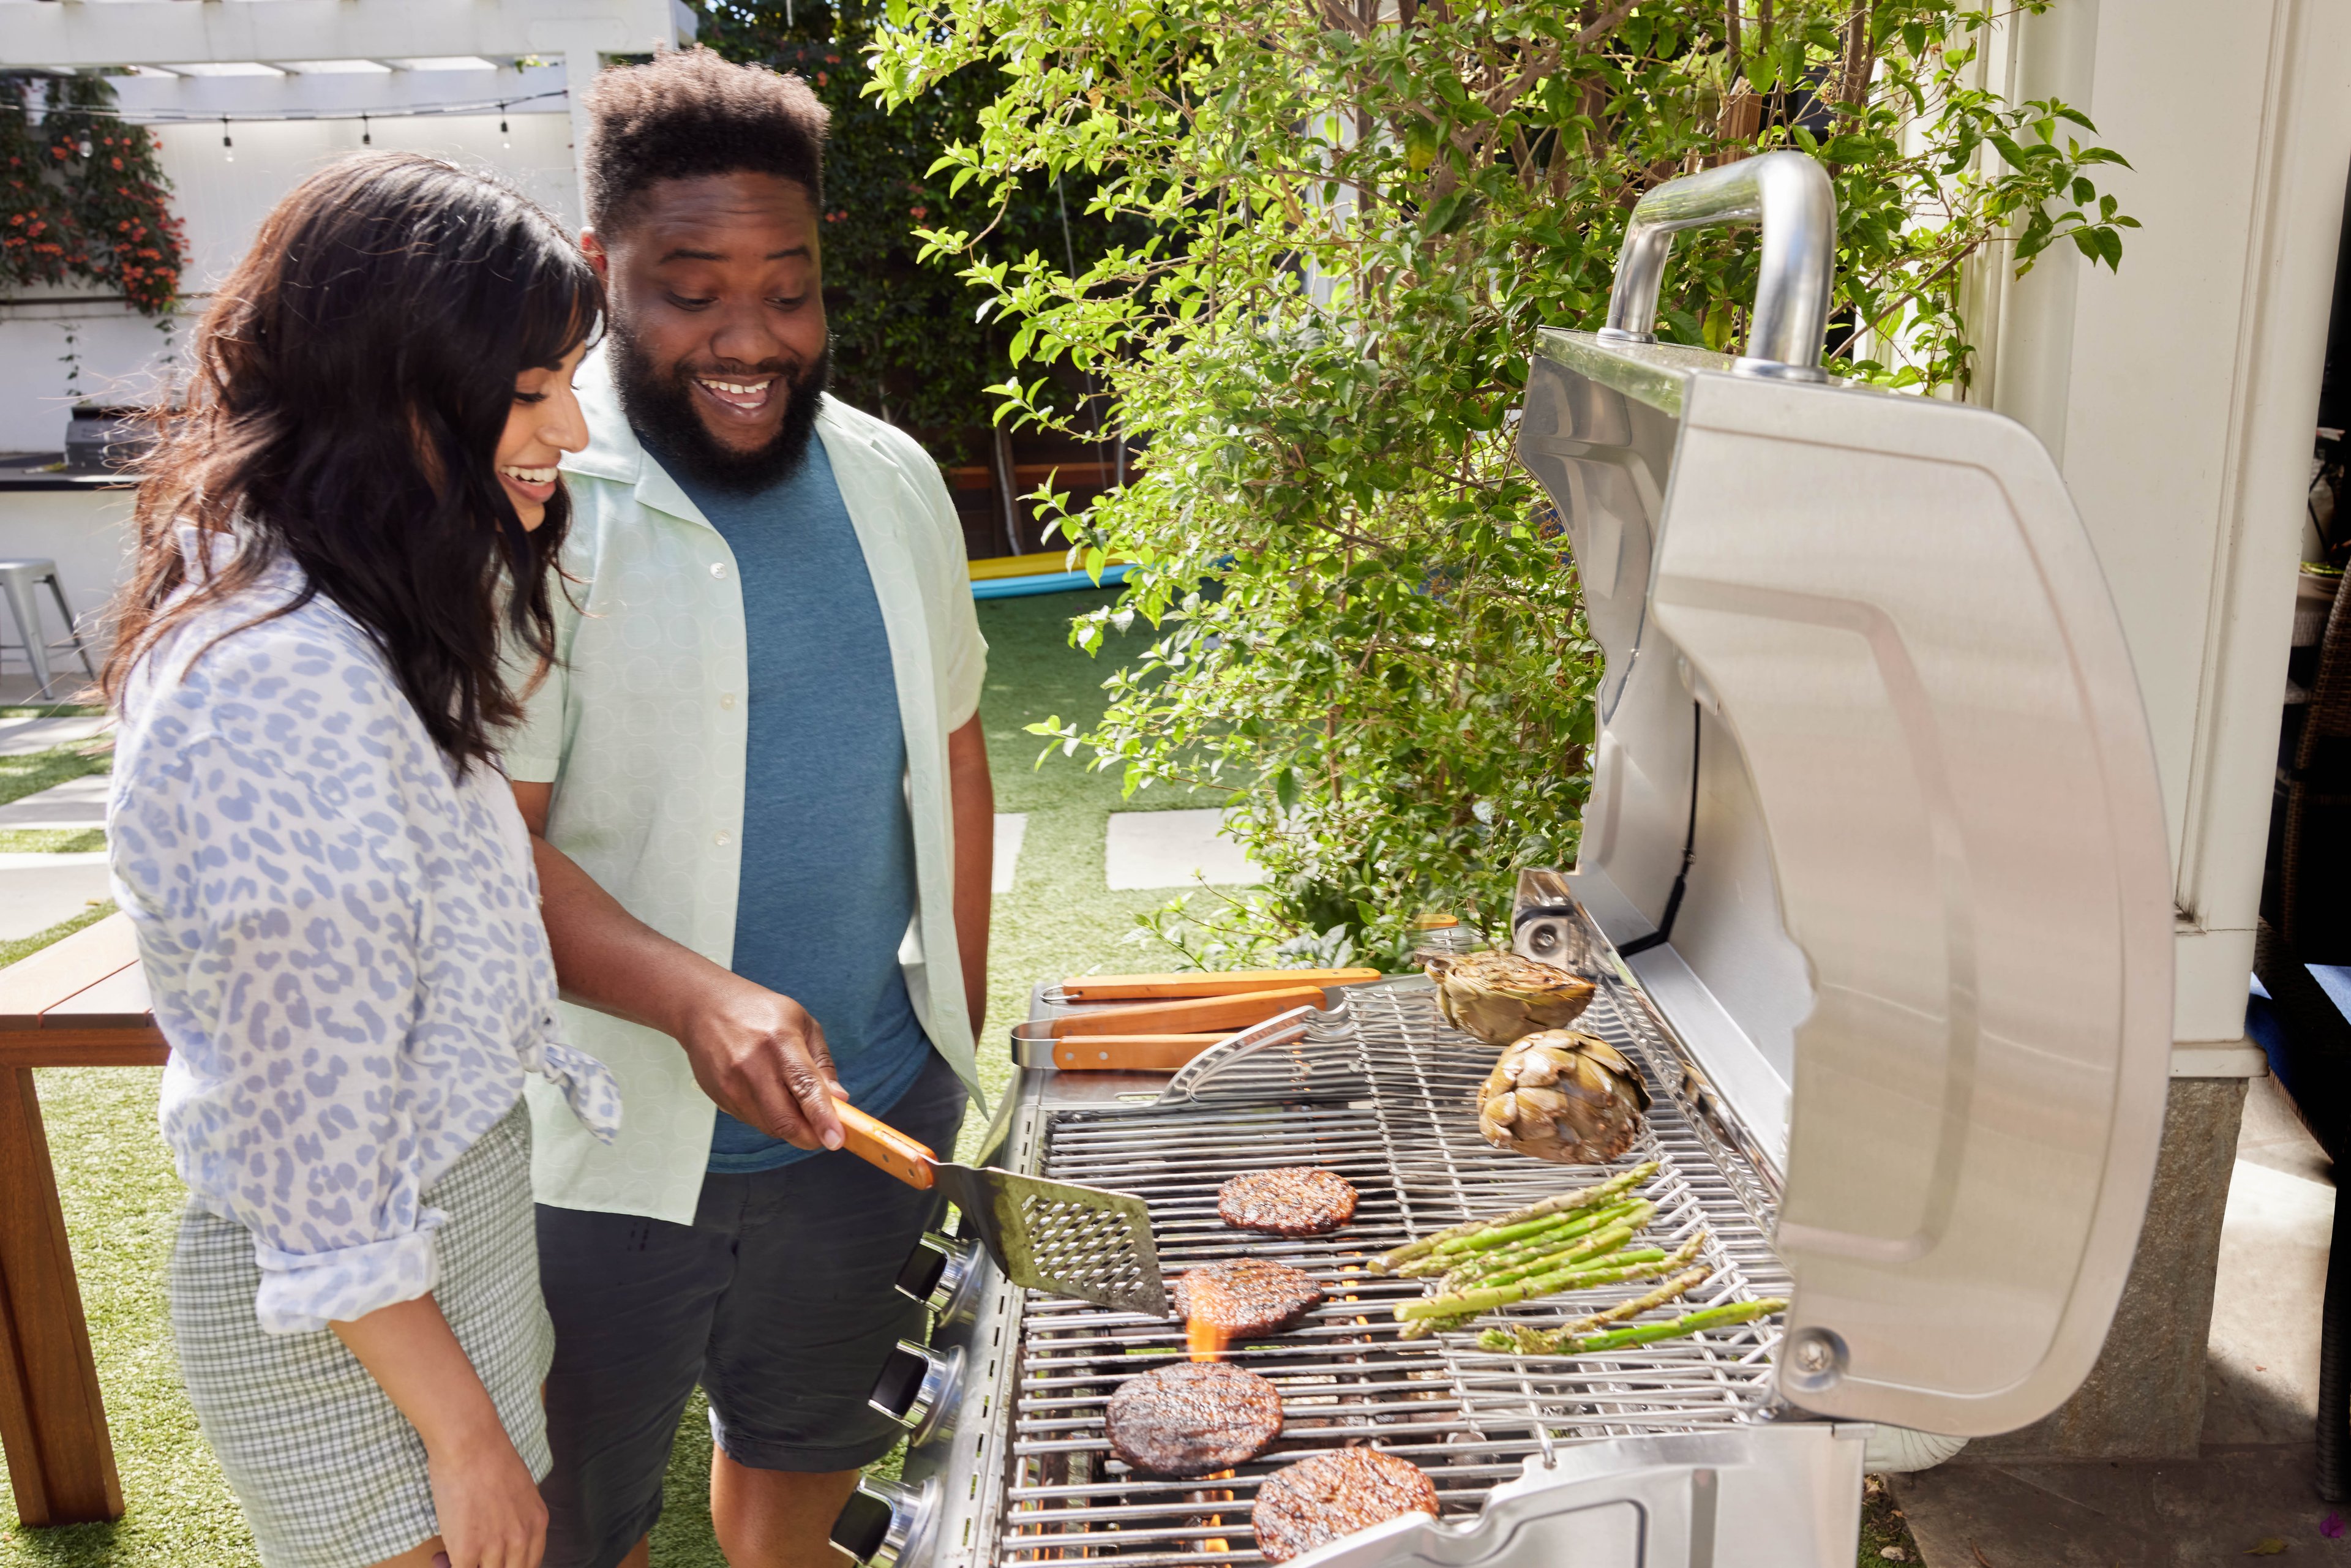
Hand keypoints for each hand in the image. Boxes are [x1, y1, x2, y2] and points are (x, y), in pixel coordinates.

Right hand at [425, 1426, 545, 1567]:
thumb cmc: (489, 1457)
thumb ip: (517, 1516)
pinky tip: (439, 1557)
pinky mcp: (468, 1550)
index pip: (530, 1565)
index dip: (507, 1567)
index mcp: (537, 1523)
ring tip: (446, 1558)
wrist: (470, 1444)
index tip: (489, 1562)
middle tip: (470, 1560)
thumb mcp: (520, 1489)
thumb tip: (501, 1533)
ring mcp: (495, 1546)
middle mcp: (521, 1538)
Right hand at [675, 974, 846, 1149]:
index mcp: (780, 1042)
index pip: (805, 1088)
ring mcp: (731, 1085)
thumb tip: (839, 1099)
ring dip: (789, 1126)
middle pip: (785, 1122)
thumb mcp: (802, 1024)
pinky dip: (768, 1117)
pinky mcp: (718, 1097)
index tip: (836, 1140)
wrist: (704, 1006)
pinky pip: (752, 1121)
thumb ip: (822, 1064)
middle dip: (810, 1137)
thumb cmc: (759, 1011)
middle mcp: (752, 1067)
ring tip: (792, 1099)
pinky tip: (767, 1092)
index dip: (823, 1118)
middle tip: (824, 1132)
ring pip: (769, 1127)